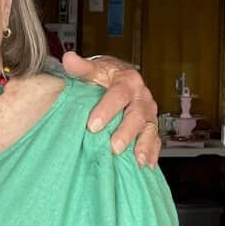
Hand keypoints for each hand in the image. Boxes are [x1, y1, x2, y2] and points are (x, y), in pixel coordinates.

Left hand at [61, 51, 160, 166]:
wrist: (119, 78)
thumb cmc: (105, 76)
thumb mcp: (93, 69)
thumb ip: (81, 68)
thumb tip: (69, 59)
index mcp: (128, 81)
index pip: (118, 95)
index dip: (106, 110)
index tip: (92, 125)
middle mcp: (142, 97)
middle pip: (136, 115)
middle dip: (125, 132)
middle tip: (113, 147)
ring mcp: (149, 113)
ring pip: (149, 129)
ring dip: (143, 145)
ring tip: (135, 160)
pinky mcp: (151, 127)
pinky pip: (155, 140)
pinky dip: (152, 153)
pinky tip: (146, 166)